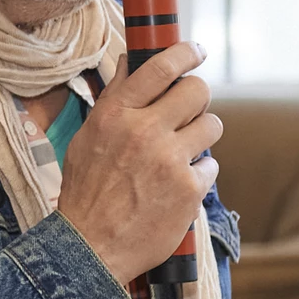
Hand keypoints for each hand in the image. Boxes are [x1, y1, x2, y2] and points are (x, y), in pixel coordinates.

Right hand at [56, 42, 220, 282]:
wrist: (90, 247)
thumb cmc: (86, 192)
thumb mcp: (88, 137)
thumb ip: (114, 98)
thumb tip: (131, 61)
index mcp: (116, 114)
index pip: (160, 67)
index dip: (185, 53)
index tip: (196, 51)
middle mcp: (144, 131)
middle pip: (198, 90)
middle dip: (198, 97)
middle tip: (190, 110)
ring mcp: (170, 160)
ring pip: (212, 125)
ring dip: (202, 135)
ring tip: (184, 150)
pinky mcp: (189, 189)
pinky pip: (211, 165)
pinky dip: (199, 173)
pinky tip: (178, 184)